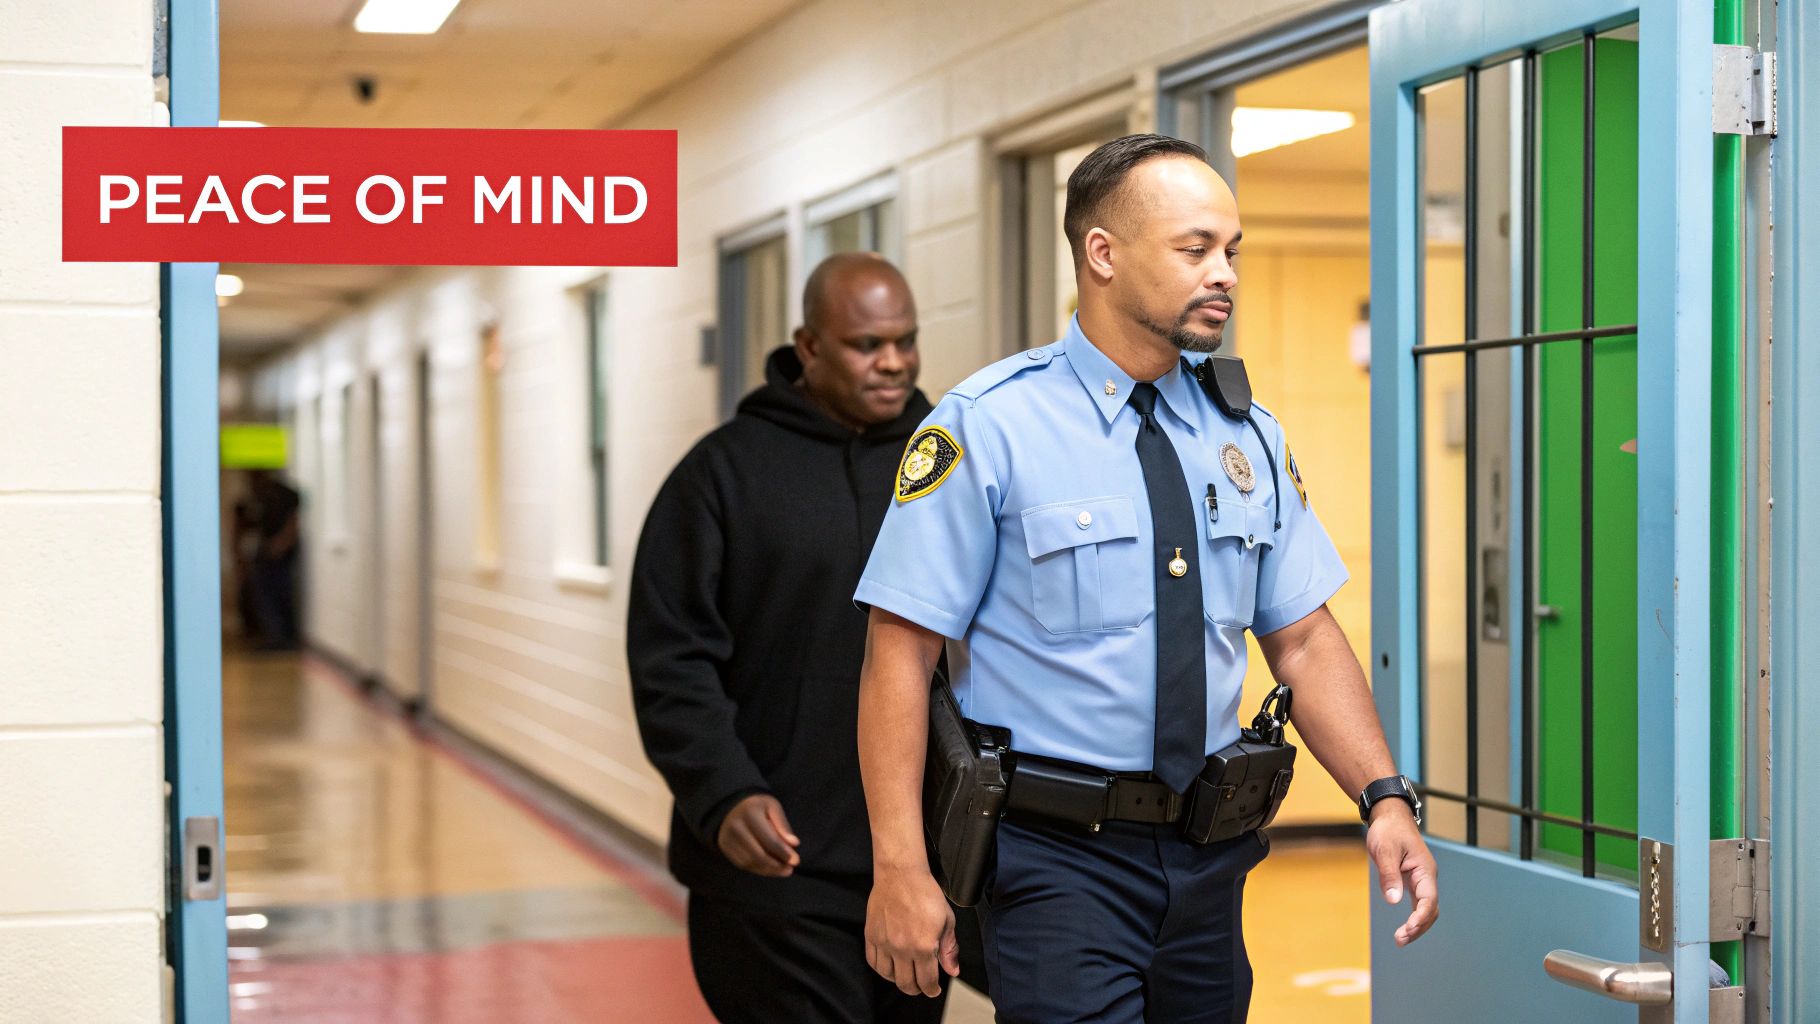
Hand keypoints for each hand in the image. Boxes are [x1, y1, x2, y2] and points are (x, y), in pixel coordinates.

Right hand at [716, 794, 800, 876]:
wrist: (732, 806)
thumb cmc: (758, 807)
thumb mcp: (773, 807)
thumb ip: (783, 825)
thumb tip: (794, 844)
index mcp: (750, 813)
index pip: (770, 840)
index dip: (784, 853)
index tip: (796, 861)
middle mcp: (736, 827)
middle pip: (758, 854)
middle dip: (776, 865)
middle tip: (789, 870)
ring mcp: (728, 839)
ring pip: (750, 862)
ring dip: (768, 870)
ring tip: (782, 870)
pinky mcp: (725, 847)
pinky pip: (742, 864)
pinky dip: (758, 869)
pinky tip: (769, 869)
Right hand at [864, 866, 959, 996]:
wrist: (901, 874)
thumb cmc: (925, 893)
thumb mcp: (947, 920)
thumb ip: (949, 949)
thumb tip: (952, 971)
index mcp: (924, 946)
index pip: (927, 981)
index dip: (931, 990)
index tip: (933, 990)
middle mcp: (902, 948)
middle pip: (906, 984)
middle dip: (916, 990)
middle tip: (921, 987)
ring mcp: (884, 942)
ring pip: (888, 976)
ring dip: (898, 980)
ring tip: (905, 975)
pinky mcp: (871, 935)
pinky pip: (873, 961)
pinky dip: (881, 969)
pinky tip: (889, 966)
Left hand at [1367, 801, 1438, 945]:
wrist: (1389, 816)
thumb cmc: (1388, 830)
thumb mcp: (1385, 850)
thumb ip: (1389, 875)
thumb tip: (1393, 901)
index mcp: (1425, 870)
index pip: (1429, 899)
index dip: (1421, 917)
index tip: (1408, 928)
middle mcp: (1427, 877)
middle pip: (1431, 909)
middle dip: (1419, 927)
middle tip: (1400, 939)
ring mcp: (1422, 879)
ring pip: (1426, 908)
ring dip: (1417, 925)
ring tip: (1401, 939)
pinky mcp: (1413, 880)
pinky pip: (1419, 903)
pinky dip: (1414, 917)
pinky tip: (1406, 928)